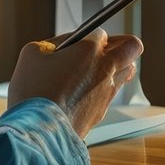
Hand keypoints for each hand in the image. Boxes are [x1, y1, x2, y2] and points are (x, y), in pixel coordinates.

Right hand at [7, 28, 144, 138]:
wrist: (39, 131)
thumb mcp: (32, 53)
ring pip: (127, 71)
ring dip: (117, 66)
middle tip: (105, 48)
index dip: (88, 36)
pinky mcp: (103, 112)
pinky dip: (104, 88)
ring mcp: (107, 92)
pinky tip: (84, 92)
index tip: (76, 43)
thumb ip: (52, 44)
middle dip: (122, 44)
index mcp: (90, 49)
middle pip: (132, 47)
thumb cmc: (34, 90)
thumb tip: (63, 47)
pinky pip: (112, 93)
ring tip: (97, 69)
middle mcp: (105, 69)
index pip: (102, 33)